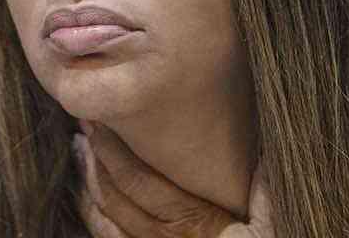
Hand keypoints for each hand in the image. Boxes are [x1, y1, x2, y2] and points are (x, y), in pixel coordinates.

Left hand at [71, 121, 274, 237]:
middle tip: (84, 127)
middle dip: (96, 159)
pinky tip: (88, 198)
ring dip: (89, 185)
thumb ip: (262, 192)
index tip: (102, 122)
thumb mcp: (268, 226)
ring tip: (80, 154)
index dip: (114, 150)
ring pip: (105, 221)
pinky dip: (94, 217)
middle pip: (115, 196)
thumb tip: (261, 157)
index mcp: (190, 222)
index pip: (139, 180)